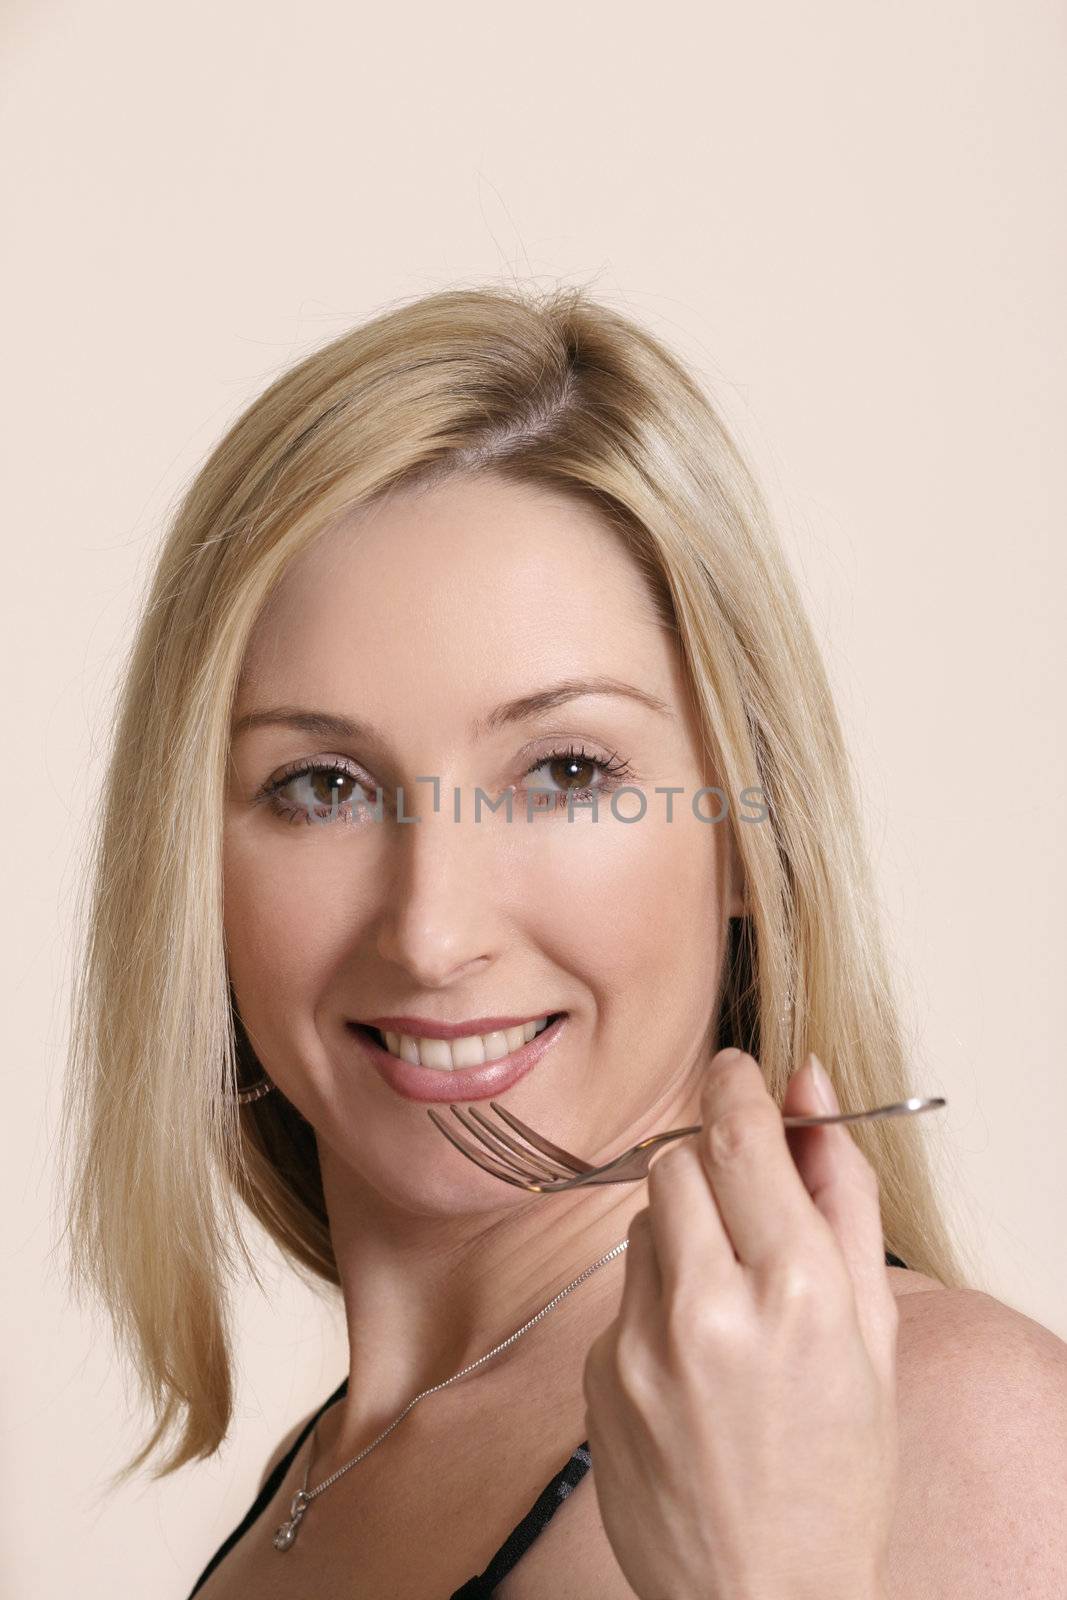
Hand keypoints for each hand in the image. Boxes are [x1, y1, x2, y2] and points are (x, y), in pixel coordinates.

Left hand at [581, 1048, 898, 1599]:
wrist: (765, 1596)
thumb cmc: (838, 1468)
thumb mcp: (872, 1328)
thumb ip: (842, 1193)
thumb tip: (811, 1088)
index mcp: (796, 1291)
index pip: (739, 1135)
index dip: (734, 1085)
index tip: (736, 1069)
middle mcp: (709, 1309)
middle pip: (675, 1162)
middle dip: (708, 1160)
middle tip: (743, 1198)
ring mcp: (641, 1345)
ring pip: (643, 1221)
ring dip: (680, 1230)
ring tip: (726, 1304)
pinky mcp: (598, 1376)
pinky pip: (621, 1292)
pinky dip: (654, 1298)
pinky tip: (692, 1360)